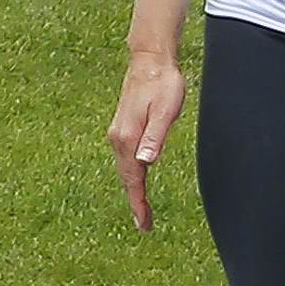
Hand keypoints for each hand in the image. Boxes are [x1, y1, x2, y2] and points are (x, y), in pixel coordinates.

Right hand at [110, 56, 185, 229]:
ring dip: (132, 189)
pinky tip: (137, 178)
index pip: (133, 178)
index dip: (138, 203)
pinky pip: (124, 160)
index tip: (143, 223)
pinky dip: (130, 175)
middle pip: (126, 178)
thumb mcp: (166, 112)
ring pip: (124, 169)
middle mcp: (118, 138)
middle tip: (144, 224)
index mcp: (128, 138)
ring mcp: (118, 133)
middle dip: (135, 201)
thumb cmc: (163, 85)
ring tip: (141, 208)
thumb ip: (155, 138)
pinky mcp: (122, 129)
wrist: (150, 61)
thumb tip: (146, 163)